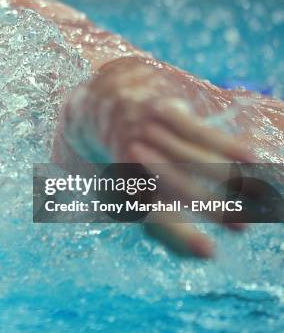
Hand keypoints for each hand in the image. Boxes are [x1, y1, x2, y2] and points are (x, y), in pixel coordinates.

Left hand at [58, 57, 254, 257]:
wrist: (104, 107)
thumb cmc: (126, 160)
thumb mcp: (130, 191)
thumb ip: (160, 218)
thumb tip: (198, 253)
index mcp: (123, 182)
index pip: (153, 213)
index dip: (181, 234)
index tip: (210, 253)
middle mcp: (132, 157)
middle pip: (176, 187)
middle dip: (211, 207)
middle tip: (244, 226)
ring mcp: (146, 131)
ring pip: (190, 158)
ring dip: (226, 178)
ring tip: (256, 196)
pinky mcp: (161, 110)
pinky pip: (195, 130)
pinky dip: (224, 144)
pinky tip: (250, 158)